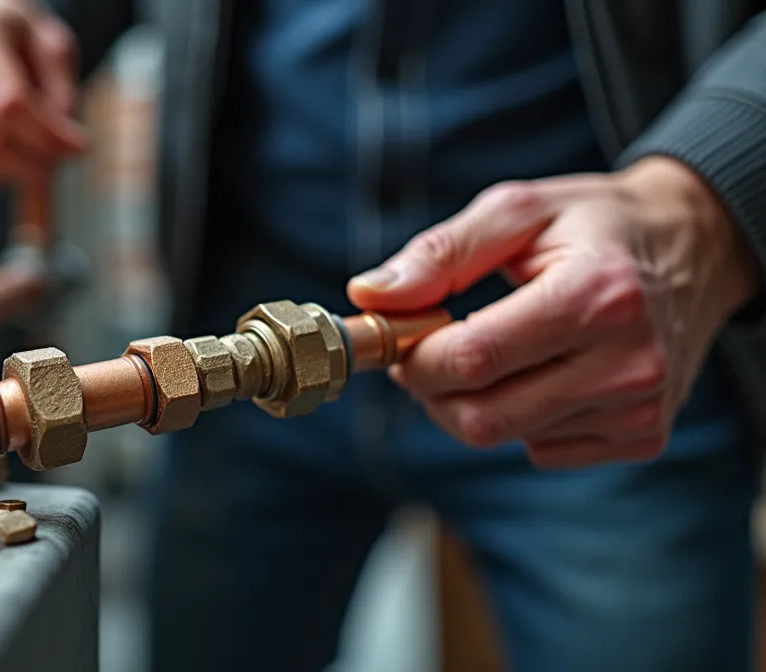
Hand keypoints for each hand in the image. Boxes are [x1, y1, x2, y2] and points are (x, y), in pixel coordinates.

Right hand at [0, 0, 86, 191]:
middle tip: (62, 157)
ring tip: (38, 153)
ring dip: (18, 172)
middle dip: (37, 160)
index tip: (80, 147)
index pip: (8, 103)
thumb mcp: (51, 44)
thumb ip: (61, 89)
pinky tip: (11, 156)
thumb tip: (62, 141)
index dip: (48, 135)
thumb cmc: (14, 35)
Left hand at [347, 157, 758, 467]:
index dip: (415, 357)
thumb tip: (370, 297)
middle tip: (429, 349)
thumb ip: (439, 254)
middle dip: (432, 388)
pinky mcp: (642, 436)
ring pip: (505, 437)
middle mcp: (628, 362)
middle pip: (481, 415)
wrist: (695, 248)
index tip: (399, 336)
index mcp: (597, 297)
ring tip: (492, 349)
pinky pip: (541, 449)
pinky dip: (519, 417)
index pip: (473, 359)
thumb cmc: (595, 225)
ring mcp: (639, 408)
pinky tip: (540, 372)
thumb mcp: (518, 211)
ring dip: (474, 401)